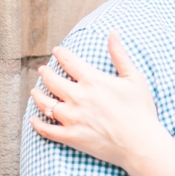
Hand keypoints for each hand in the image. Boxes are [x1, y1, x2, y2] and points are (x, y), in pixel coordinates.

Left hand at [30, 33, 160, 169]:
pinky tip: (33, 119)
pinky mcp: (71, 137)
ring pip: (45, 103)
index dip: (60, 54)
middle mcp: (78, 97)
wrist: (141, 143)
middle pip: (52, 81)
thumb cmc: (141, 110)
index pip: (69, 62)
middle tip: (42, 70)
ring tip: (34, 91)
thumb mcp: (134, 78)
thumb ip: (120, 54)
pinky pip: (47, 129)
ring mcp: (72, 118)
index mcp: (92, 80)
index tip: (56, 51)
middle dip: (45, 73)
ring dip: (37, 95)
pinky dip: (37, 124)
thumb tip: (113, 32)